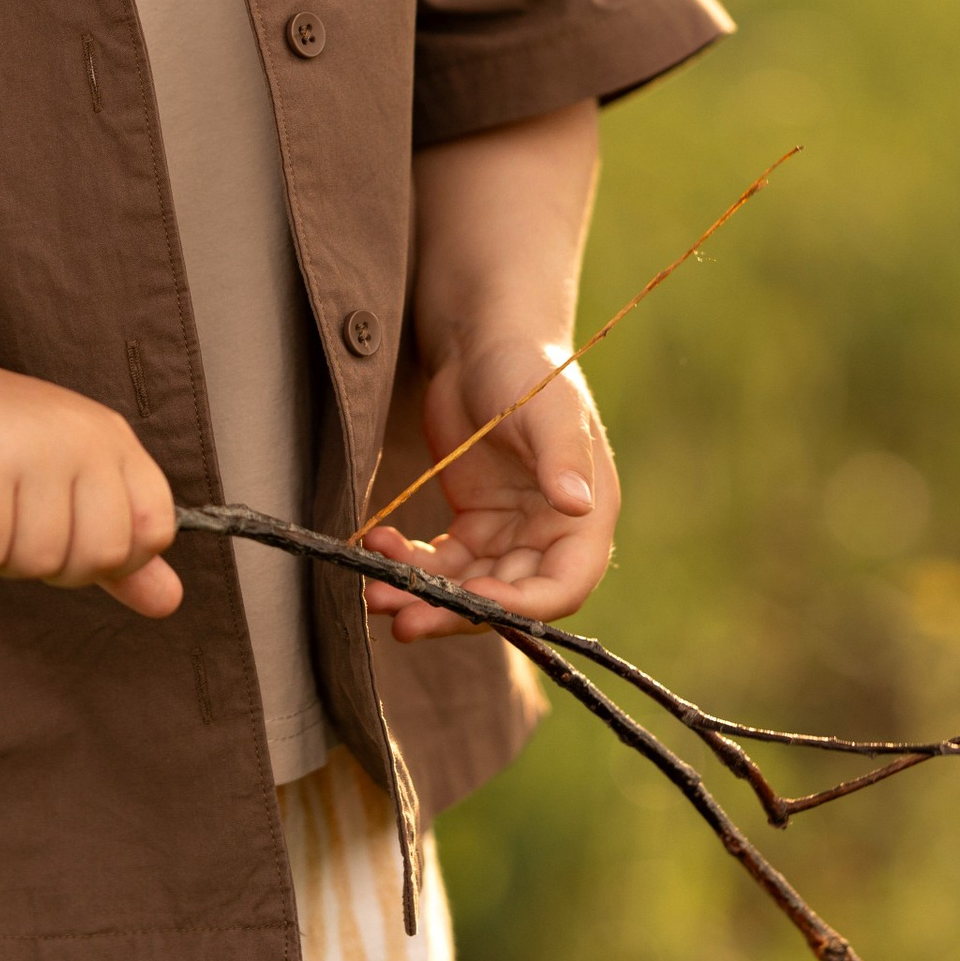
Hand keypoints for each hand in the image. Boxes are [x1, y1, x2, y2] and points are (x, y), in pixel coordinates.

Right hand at [0, 350, 182, 618]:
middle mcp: (81, 437)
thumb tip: (169, 603)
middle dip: (48, 562)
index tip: (65, 533)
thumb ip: (116, 546)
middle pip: (98, 557)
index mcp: (109, 437)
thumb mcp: (59, 482)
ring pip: (39, 563)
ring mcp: (32, 450)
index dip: (111, 556)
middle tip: (9, 518)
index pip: (154, 529)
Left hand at [360, 343, 618, 644]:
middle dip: (455, 610)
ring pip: (468, 587)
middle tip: (404, 619)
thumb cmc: (524, 366)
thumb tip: (580, 505)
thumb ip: (563, 457)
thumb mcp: (546, 409)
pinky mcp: (471, 524)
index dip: (521, 607)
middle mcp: (550, 535)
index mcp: (585, 517)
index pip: (562, 586)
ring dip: (423, 596)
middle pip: (507, 597)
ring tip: (374, 594)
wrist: (480, 340)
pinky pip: (441, 563)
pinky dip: (409, 564)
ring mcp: (508, 533)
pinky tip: (376, 546)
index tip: (473, 602)